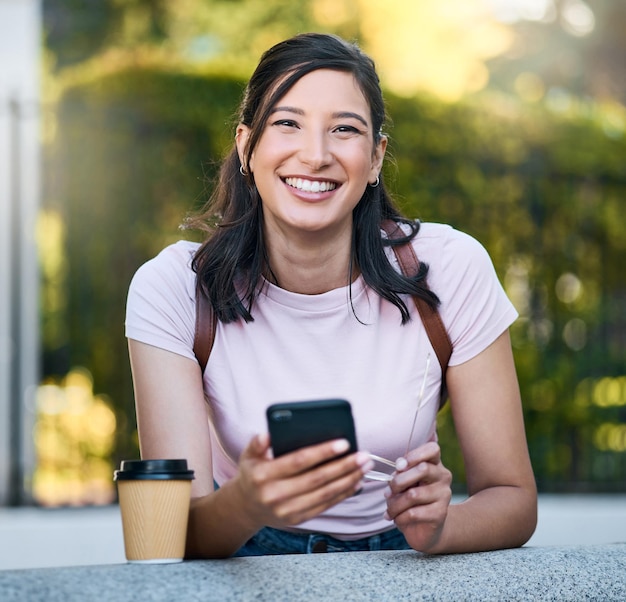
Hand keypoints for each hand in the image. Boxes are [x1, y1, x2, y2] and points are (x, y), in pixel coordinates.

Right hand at [234, 433, 373, 529]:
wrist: (246, 507)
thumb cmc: (253, 474)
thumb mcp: (248, 456)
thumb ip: (257, 443)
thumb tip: (268, 434)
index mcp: (264, 475)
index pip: (299, 461)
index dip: (323, 452)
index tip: (344, 443)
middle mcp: (275, 495)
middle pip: (317, 479)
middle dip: (344, 466)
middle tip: (364, 455)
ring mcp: (287, 510)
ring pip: (325, 494)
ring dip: (349, 480)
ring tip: (365, 466)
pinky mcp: (297, 519)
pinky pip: (325, 505)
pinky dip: (343, 494)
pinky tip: (356, 482)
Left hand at [384, 441, 451, 551]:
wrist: (423, 529)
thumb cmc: (410, 500)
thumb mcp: (404, 483)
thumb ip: (401, 472)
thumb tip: (399, 467)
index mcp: (434, 464)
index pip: (433, 449)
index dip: (414, 455)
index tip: (399, 466)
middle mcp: (443, 476)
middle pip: (422, 469)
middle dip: (398, 481)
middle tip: (388, 493)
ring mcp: (444, 495)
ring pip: (414, 494)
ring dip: (395, 504)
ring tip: (390, 510)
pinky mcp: (441, 513)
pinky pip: (414, 513)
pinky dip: (400, 517)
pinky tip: (397, 519)